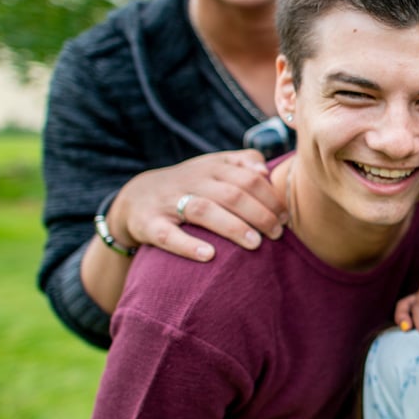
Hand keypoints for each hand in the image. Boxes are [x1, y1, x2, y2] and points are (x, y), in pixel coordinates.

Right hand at [108, 149, 286, 260]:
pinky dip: (188, 245)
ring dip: (233, 227)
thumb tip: (265, 170)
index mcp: (211, 168)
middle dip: (259, 214)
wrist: (133, 198)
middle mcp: (191, 181)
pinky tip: (209, 255)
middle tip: (277, 233)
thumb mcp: (212, 167)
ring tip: (255, 244)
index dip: (270, 197)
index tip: (286, 217)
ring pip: (204, 210)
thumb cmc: (188, 185)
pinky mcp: (148, 224)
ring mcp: (169, 202)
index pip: (248, 178)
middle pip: (231, 193)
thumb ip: (241, 163)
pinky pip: (167, 235)